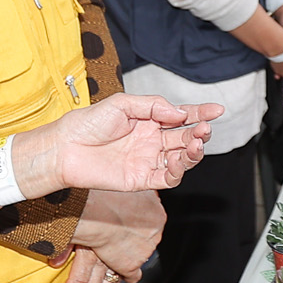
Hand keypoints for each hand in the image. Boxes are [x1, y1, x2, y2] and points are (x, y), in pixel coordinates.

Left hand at [52, 94, 218, 192]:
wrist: (66, 148)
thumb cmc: (88, 123)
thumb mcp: (122, 103)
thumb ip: (153, 106)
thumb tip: (180, 113)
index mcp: (149, 120)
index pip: (181, 116)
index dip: (200, 113)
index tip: (217, 109)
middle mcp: (151, 140)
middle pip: (185, 137)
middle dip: (199, 133)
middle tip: (206, 128)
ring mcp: (147, 160)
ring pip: (180, 159)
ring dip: (193, 152)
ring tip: (197, 143)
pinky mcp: (141, 179)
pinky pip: (166, 178)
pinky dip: (178, 171)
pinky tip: (179, 160)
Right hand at [67, 187, 165, 277]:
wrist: (94, 214)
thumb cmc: (106, 196)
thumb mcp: (130, 188)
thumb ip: (139, 195)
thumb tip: (137, 196)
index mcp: (158, 212)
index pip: (152, 221)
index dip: (138, 222)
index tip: (128, 222)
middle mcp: (156, 232)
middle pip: (148, 237)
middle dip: (136, 237)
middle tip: (120, 233)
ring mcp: (146, 250)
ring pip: (141, 255)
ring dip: (130, 254)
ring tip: (114, 248)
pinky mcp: (132, 266)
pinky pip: (133, 276)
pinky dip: (127, 275)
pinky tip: (119, 272)